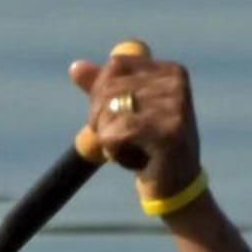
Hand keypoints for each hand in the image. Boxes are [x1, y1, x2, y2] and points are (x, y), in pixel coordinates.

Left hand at [67, 45, 200, 198]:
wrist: (175, 187)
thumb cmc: (149, 148)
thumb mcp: (126, 112)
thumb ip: (102, 88)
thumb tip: (75, 68)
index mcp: (170, 72)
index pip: (116, 65)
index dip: (99, 92)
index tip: (107, 117)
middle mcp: (176, 83)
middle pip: (110, 88)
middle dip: (100, 118)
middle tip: (116, 139)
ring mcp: (176, 107)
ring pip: (110, 112)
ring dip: (108, 137)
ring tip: (129, 149)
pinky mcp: (169, 132)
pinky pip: (116, 134)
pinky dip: (114, 151)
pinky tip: (132, 160)